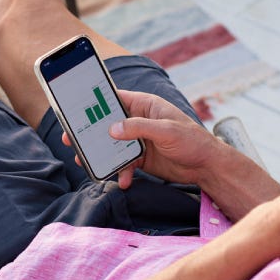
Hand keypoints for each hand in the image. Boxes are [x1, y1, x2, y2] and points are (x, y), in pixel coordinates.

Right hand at [62, 90, 213, 187]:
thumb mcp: (166, 130)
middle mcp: (139, 121)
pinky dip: (120, 172)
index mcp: (145, 105)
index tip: (76, 109)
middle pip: (108, 124)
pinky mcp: (141, 158)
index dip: (95, 102)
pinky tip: (122, 181)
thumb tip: (112, 129)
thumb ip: (138, 128)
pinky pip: (124, 164)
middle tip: (71, 140)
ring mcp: (139, 140)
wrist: (207, 167)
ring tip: (86, 163)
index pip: (115, 98)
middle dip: (90, 133)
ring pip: (112, 146)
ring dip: (101, 155)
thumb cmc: (192, 140)